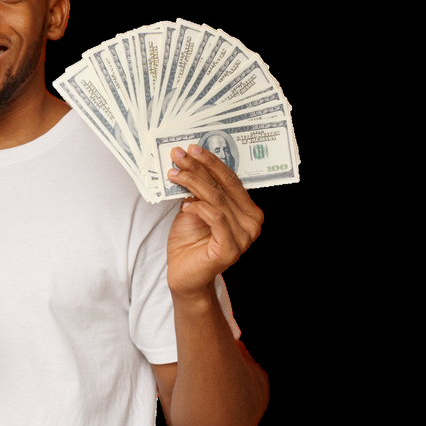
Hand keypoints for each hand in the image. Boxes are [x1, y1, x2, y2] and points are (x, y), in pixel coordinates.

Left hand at [165, 144, 263, 296]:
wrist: (184, 276)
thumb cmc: (190, 242)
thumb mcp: (195, 209)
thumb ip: (201, 191)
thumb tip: (191, 163)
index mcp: (248, 211)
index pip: (232, 180)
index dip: (212, 163)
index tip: (192, 149)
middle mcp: (252, 223)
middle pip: (224, 186)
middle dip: (200, 167)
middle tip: (179, 154)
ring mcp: (243, 237)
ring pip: (217, 199)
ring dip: (193, 182)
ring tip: (174, 175)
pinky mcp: (230, 249)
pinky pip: (215, 218)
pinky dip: (198, 207)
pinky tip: (184, 204)